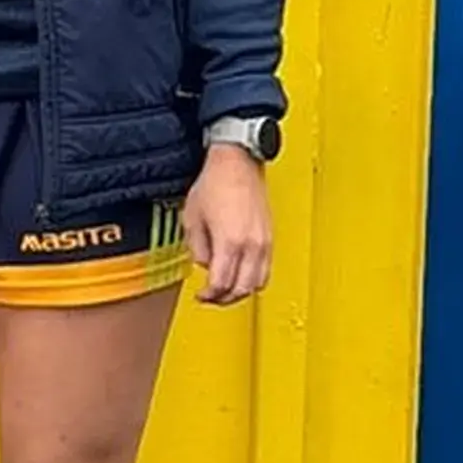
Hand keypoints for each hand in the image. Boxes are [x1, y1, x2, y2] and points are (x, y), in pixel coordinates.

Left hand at [184, 146, 273, 305]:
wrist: (237, 163)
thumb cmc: (214, 184)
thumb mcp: (192, 218)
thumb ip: (197, 248)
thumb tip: (204, 265)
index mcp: (230, 242)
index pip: (222, 284)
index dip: (209, 296)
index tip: (201, 297)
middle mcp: (252, 245)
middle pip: (242, 289)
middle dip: (225, 299)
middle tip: (211, 298)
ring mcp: (264, 242)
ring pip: (258, 283)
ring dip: (241, 292)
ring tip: (225, 290)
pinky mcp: (270, 237)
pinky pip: (266, 269)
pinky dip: (253, 279)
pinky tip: (240, 275)